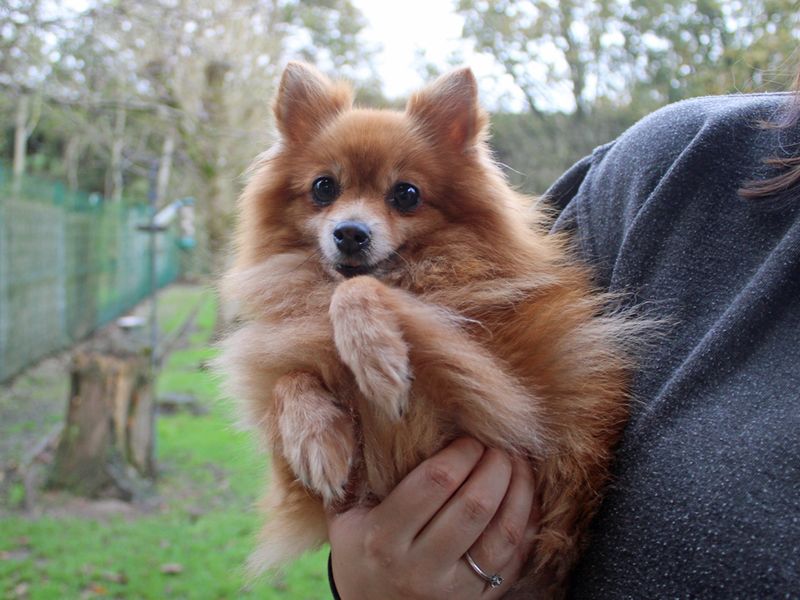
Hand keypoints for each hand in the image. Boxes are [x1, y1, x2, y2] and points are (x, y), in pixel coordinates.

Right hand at [327, 438, 538, 598]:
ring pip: (503, 533)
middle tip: (499, 446)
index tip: (469, 439)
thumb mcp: (345, 518)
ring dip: (519, 490)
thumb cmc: (359, 553)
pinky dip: (526, 523)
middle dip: (495, 465)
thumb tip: (368, 418)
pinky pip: (515, 559)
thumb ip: (352, 474)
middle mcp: (419, 567)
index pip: (435, 482)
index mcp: (383, 537)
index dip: (461, 452)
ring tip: (518, 464)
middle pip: (473, 505)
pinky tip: (525, 497)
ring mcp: (452, 590)